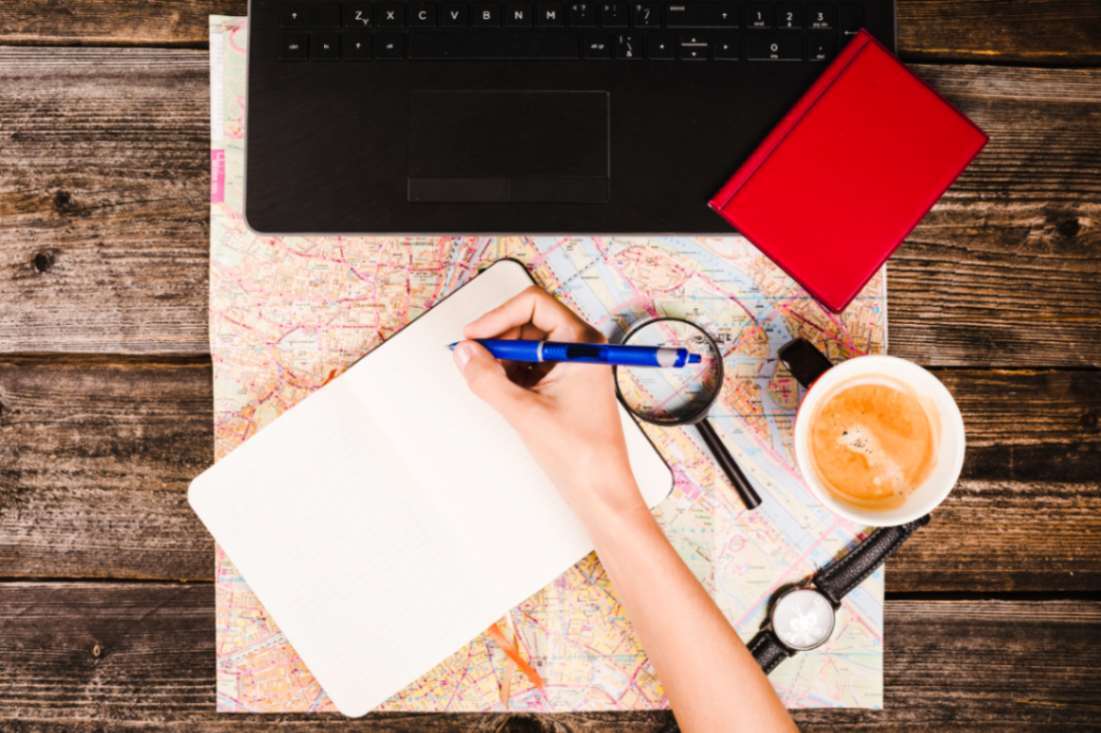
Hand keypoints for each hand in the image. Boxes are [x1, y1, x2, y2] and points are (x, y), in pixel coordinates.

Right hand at [452, 286, 646, 523]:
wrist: (601, 490)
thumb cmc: (582, 454)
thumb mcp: (525, 412)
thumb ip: (489, 380)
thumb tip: (465, 354)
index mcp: (583, 343)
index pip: (534, 304)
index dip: (499, 316)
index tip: (474, 336)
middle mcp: (580, 349)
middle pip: (529, 322)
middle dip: (498, 338)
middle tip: (473, 358)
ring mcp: (573, 367)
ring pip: (527, 345)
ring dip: (502, 358)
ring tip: (487, 380)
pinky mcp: (564, 385)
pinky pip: (531, 366)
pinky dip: (511, 374)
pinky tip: (501, 392)